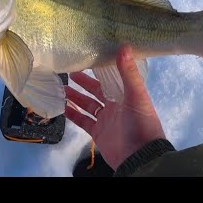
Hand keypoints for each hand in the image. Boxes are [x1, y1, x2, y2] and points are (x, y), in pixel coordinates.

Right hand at [65, 45, 164, 170]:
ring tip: (61, 87)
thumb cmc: (141, 123)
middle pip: (96, 91)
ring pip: (88, 105)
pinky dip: (73, 114)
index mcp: (126, 95)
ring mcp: (106, 120)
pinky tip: (62, 106)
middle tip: (69, 72)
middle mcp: (115, 106)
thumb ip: (128, 73)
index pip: (110, 79)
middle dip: (83, 82)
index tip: (87, 59)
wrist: (140, 157)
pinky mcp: (98, 133)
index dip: (99, 70)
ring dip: (75, 97)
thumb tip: (124, 46)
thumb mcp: (136, 95)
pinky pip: (83, 120)